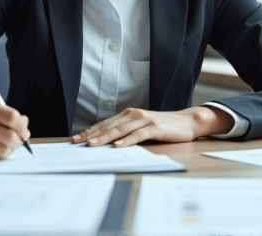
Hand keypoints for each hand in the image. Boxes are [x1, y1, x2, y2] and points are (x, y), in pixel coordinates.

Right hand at [0, 98, 30, 159]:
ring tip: (10, 146)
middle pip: (9, 135)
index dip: (22, 127)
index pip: (11, 117)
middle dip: (20, 141)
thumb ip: (9, 116)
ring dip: (12, 150)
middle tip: (20, 141)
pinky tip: (0, 150)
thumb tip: (25, 124)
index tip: (25, 132)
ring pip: (3, 149)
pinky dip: (2, 156)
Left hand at [71, 105, 234, 147]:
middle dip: (91, 135)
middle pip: (109, 126)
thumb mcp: (142, 128)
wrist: (187, 122)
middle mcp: (133, 114)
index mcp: (128, 114)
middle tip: (76, 142)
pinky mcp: (154, 127)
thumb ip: (127, 132)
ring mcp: (144, 120)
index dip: (89, 131)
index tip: (75, 139)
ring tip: (91, 144)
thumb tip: (107, 144)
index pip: (104, 124)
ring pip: (120, 130)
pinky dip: (126, 141)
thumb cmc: (163, 128)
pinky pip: (137, 135)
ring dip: (104, 138)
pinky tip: (117, 146)